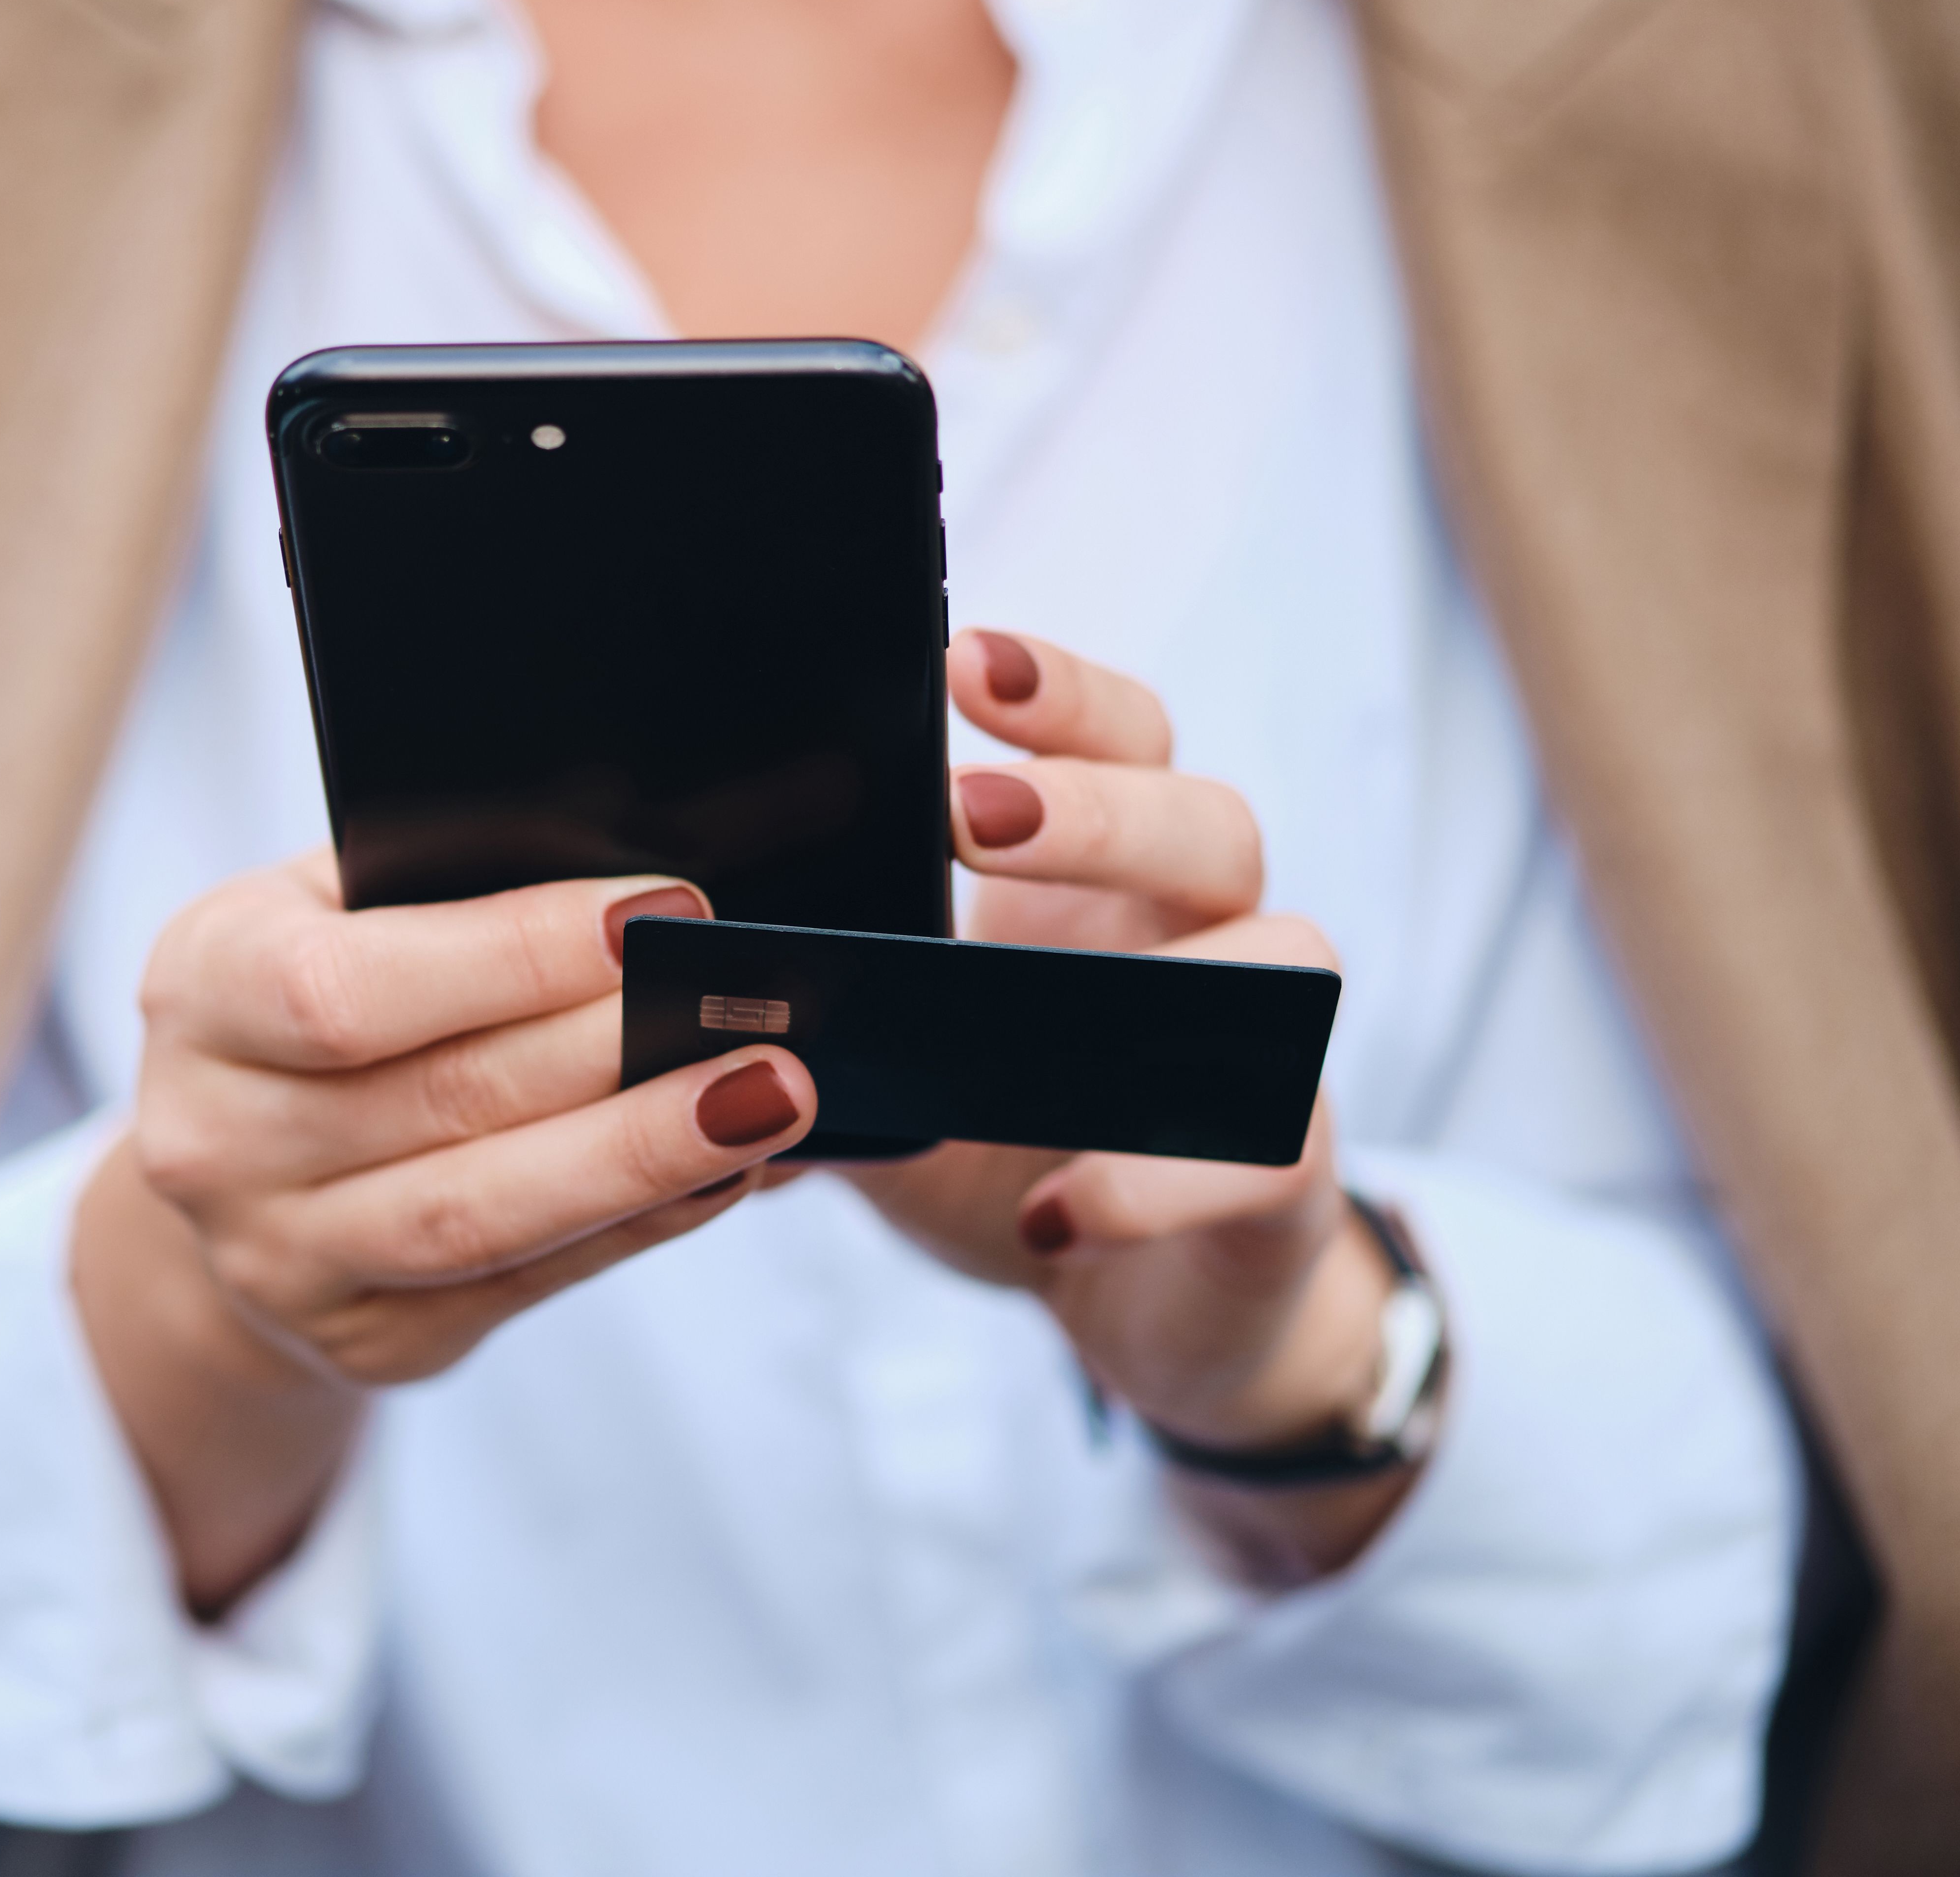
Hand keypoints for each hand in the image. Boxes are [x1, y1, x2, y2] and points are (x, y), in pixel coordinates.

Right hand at [73, 853, 817, 1611]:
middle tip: (758, 1013)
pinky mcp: (368, 1339)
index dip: (511, 954)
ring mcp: (282, 1258)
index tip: (657, 911)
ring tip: (769, 1099)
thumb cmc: (312, 994)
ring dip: (644, 1156)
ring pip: (486, 1214)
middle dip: (616, 1054)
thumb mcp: (328, 908)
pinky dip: (638, 1224)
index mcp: (201, 989)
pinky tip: (727, 1171)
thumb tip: (634, 898)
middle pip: (444, 1101)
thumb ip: (443, 890)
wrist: (230, 1167)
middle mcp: (215, 1137)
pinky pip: (526, 1281)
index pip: (352, 984)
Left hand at [847, 630, 1409, 1581]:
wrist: (1143, 1301)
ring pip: (1288, 959)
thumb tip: (669, 981)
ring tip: (1054, 999)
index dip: (1057, 692)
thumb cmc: (1015, 1145)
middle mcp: (1203, 936)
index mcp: (1109, 880)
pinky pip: (1262, 1149)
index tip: (959, 658)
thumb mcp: (901, 1068)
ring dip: (1179, 966)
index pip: (1119, 738)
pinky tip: (1056, 1207)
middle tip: (972, 812)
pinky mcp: (1290, 1170)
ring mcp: (1264, 1046)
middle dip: (1097, 806)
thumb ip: (819, 1011)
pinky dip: (1154, 1179)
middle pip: (1208, 822)